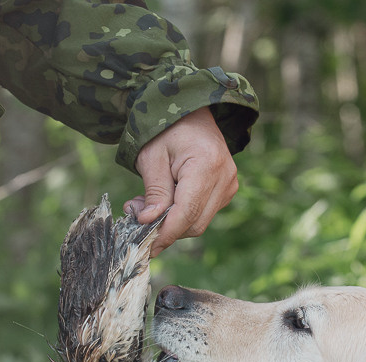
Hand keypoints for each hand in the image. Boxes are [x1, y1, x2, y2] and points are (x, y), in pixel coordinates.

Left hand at [125, 107, 238, 256]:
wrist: (190, 110)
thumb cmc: (166, 128)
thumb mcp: (152, 157)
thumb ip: (154, 193)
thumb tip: (149, 224)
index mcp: (206, 165)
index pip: (186, 213)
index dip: (165, 233)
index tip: (145, 246)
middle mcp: (225, 178)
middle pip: (194, 223)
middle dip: (165, 228)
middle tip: (136, 215)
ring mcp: (229, 184)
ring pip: (198, 222)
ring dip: (171, 222)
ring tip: (145, 204)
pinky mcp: (227, 189)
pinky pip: (203, 213)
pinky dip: (181, 214)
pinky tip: (164, 200)